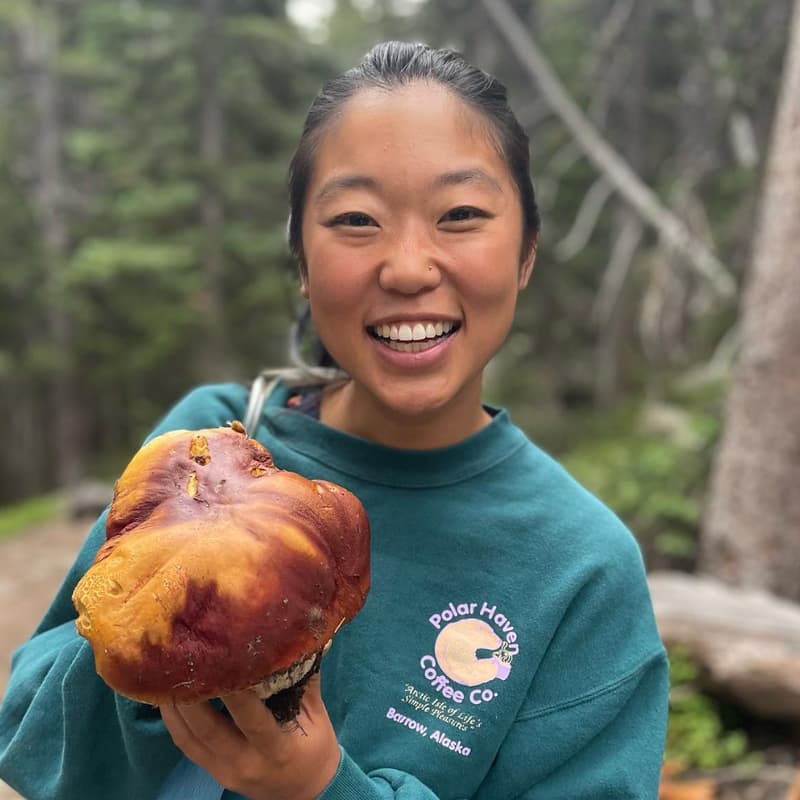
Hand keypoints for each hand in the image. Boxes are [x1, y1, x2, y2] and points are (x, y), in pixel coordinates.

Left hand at [160, 675, 340, 799]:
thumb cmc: (315, 749)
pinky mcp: (213, 773)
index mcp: (277, 750)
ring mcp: (225, 772)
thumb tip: (298, 637)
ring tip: (166, 674)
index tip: (222, 660)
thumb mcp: (317, 714)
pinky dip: (174, 722)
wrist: (307, 793)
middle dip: (191, 696)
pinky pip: (186, 746)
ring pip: (190, 739)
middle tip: (183, 660)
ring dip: (175, 707)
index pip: (251, 720)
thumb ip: (305, 678)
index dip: (234, 692)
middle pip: (208, 730)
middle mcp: (246, 763)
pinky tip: (167, 698)